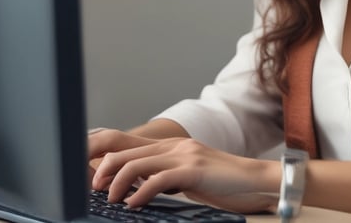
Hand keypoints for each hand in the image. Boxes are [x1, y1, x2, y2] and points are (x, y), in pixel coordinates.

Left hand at [91, 136, 279, 213]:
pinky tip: (134, 205)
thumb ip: (165, 176)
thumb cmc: (222, 183)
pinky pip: (158, 180)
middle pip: (126, 152)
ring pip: (137, 164)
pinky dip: (140, 193)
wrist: (256, 180)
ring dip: (118, 183)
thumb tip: (136, 189)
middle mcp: (174, 145)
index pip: (129, 147)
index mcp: (171, 145)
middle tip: (95, 190)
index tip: (94, 181)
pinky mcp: (193, 169)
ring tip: (112, 199)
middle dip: (104, 171)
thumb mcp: (188, 176)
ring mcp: (184, 155)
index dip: (107, 161)